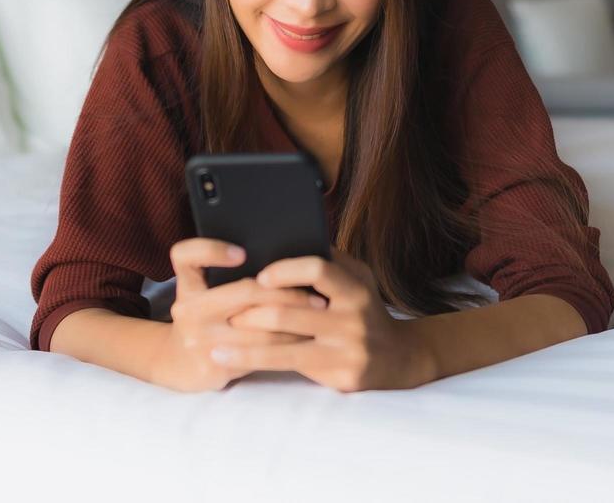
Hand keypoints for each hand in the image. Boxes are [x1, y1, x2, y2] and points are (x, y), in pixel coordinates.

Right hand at [154, 237, 326, 392]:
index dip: (212, 250)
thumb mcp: (204, 294)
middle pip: (244, 292)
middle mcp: (188, 310)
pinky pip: (261, 353)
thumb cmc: (204, 319)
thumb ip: (225, 276)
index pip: (186, 256)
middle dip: (286, 291)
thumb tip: (281, 257)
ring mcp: (200, 339)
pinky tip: (305, 337)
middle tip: (314, 291)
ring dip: (295, 320)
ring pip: (260, 327)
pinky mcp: (214, 365)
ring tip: (318, 312)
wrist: (177, 364)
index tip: (242, 252)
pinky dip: (287, 343)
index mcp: (187, 285)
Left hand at [219, 248, 435, 391]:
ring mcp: (346, 350)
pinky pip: (288, 366)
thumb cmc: (365, 310)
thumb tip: (288, 238)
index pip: (319, 270)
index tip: (260, 275)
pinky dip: (253, 361)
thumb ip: (328, 262)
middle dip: (251, 310)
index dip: (287, 270)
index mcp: (356, 288)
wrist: (399, 358)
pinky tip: (227, 360)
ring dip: (244, 341)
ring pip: (283, 344)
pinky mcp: (338, 376)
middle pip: (291, 312)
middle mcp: (353, 319)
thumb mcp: (358, 279)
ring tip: (215, 338)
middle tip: (222, 309)